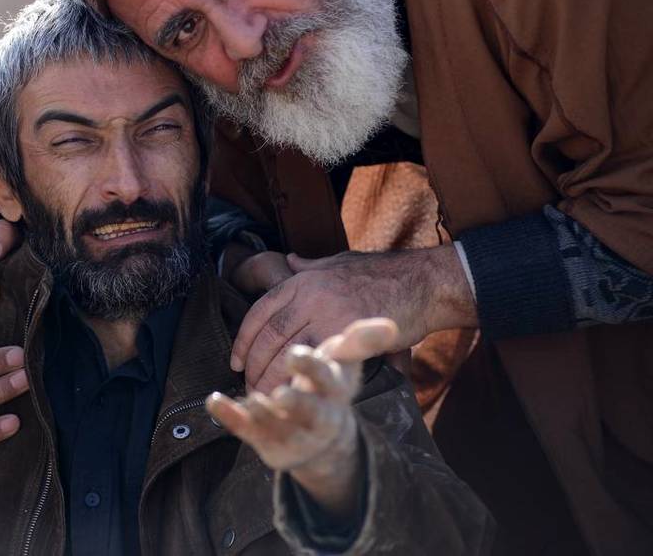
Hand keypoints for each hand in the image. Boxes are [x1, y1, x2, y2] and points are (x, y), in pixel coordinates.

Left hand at [207, 318, 398, 517]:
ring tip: (254, 399)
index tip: (297, 354)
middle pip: (307, 410)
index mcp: (334, 390)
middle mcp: (316, 415)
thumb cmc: (329, 387)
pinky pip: (245, 430)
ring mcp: (290, 431)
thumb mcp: (345, 361)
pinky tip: (214, 401)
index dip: (312, 369)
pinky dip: (229, 417)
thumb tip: (389, 324)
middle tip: (280, 392)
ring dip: (264, 413)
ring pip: (277, 425)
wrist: (325, 438)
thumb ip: (359, 340)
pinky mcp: (266, 441)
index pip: (325, 379)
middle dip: (296, 402)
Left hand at [231, 246, 475, 393]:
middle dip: (255, 365)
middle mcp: (308, 296)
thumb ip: (309, 267)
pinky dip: (301, 383)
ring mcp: (327, 315)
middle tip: (250, 387)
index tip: (237, 362)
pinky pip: (317, 364)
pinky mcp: (349, 336)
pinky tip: (293, 398)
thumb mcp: (338, 262)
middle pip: (269, 336)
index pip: (260, 313)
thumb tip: (288, 261)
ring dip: (272, 378)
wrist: (421, 282)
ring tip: (265, 399)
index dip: (244, 340)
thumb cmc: (381, 274)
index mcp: (301, 280)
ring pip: (288, 353)